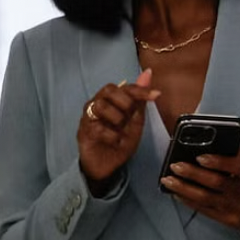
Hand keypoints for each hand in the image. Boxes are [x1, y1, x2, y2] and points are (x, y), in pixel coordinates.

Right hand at [76, 70, 161, 190]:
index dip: (140, 89)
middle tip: (130, 118)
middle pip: (108, 89)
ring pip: (101, 105)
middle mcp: (97, 104)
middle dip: (125, 102)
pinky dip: (112, 136)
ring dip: (117, 119)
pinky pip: (98, 127)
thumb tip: (148, 73)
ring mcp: (88, 117)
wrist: (108, 166)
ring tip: (122, 132)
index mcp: (111, 100)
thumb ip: (140, 100)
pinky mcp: (84, 131)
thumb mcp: (136, 121)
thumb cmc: (119, 141)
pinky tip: (116, 142)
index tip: (155, 95)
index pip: (124, 86)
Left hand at [161, 149, 239, 234]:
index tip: (200, 157)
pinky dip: (187, 200)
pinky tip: (176, 193)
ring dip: (183, 188)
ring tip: (168, 180)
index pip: (237, 167)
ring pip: (205, 198)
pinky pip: (203, 210)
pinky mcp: (226, 219)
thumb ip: (233, 153)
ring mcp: (234, 207)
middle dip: (192, 174)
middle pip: (216, 182)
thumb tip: (206, 144)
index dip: (218, 162)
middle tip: (175, 166)